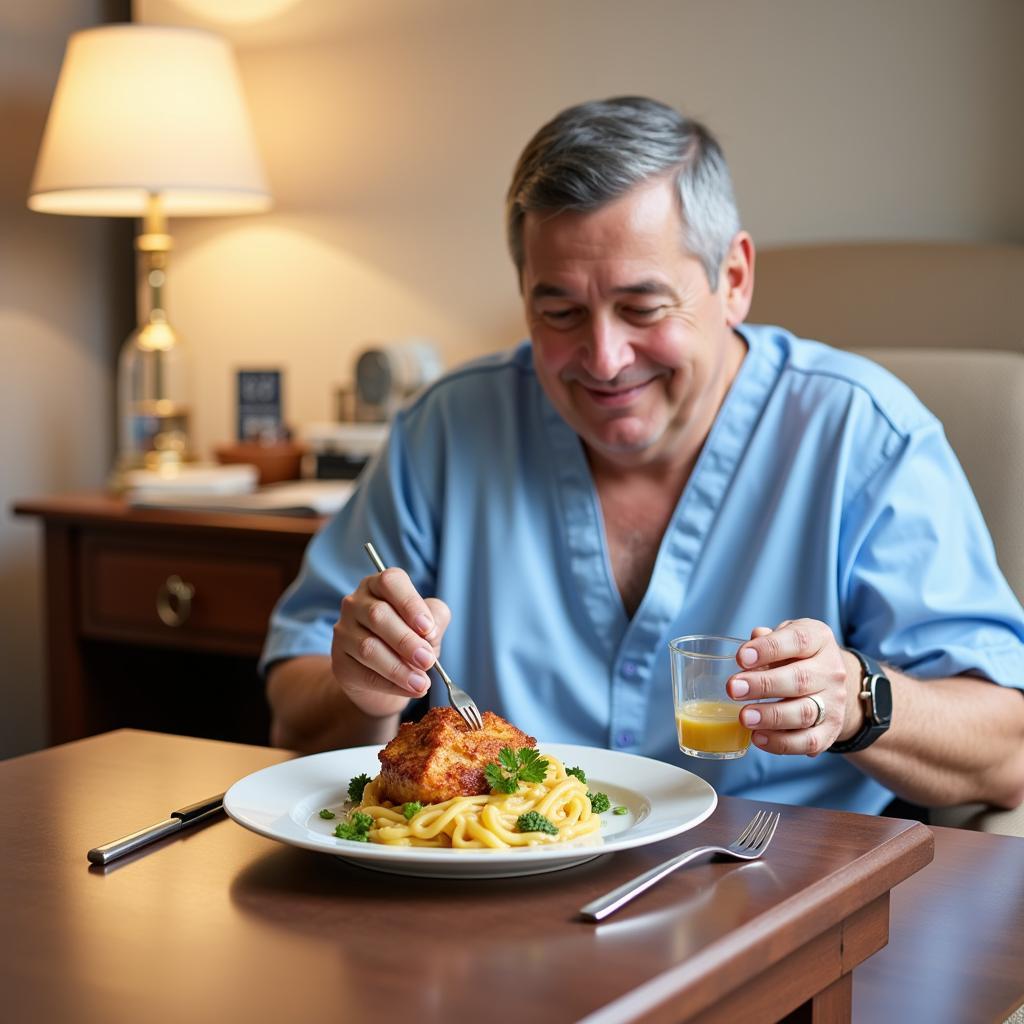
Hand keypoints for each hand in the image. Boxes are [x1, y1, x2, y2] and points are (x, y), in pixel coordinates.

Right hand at [331, 567, 450, 717]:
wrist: (387, 676)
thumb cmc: (410, 640)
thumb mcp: (430, 625)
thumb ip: (436, 619)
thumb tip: (430, 631)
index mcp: (379, 585)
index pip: (390, 582)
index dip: (410, 604)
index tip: (428, 628)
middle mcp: (356, 603)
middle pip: (378, 616)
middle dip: (407, 641)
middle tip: (427, 660)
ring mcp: (343, 631)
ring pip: (369, 647)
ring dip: (399, 668)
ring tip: (422, 682)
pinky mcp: (339, 661)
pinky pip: (364, 673)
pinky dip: (390, 684)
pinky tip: (409, 689)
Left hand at [727, 620, 861, 755]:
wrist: (831, 683)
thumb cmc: (797, 655)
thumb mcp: (786, 638)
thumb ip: (768, 640)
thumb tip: (752, 641)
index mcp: (819, 640)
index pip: (798, 641)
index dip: (769, 648)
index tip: (741, 657)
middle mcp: (832, 671)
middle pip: (800, 679)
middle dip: (763, 685)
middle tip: (733, 689)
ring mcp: (834, 703)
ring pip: (805, 713)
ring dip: (771, 717)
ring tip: (744, 717)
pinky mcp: (831, 732)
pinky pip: (808, 742)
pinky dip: (781, 743)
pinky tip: (757, 737)